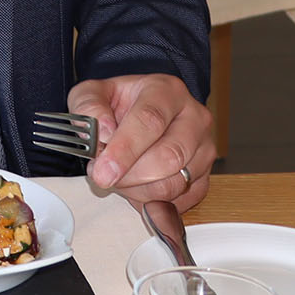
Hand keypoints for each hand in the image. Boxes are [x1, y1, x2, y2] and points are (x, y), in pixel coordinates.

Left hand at [66, 72, 215, 212]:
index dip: (124, 150)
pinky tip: (136, 189)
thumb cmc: (119, 104)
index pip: (150, 121)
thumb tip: (102, 130)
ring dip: (138, 191)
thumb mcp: (92, 93)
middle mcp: (193, 117)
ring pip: (175, 183)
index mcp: (166, 91)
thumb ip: (89, 105)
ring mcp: (204, 149)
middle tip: (104, 176)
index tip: (103, 171)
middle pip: (169, 156)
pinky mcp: (205, 176)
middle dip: (130, 176)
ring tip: (119, 179)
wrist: (139, 114)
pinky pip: (181, 201)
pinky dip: (153, 203)